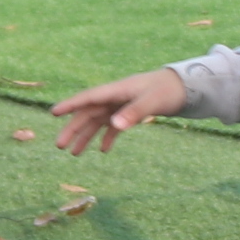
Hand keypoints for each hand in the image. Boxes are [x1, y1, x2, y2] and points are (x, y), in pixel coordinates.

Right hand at [53, 66, 186, 153]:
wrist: (185, 86)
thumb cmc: (168, 90)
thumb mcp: (152, 101)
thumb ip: (134, 113)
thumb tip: (115, 126)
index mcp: (117, 90)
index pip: (89, 98)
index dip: (70, 105)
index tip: (54, 113)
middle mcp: (115, 97)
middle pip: (89, 113)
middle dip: (73, 129)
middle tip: (60, 145)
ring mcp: (121, 105)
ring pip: (98, 122)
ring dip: (86, 136)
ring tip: (73, 153)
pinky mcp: (130, 112)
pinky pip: (114, 126)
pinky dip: (107, 137)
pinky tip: (103, 151)